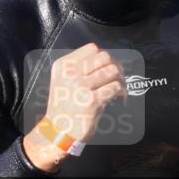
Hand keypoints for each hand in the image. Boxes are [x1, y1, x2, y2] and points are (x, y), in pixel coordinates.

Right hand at [22, 43, 126, 171]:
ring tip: (118, 88)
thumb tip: (109, 61)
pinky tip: (117, 98)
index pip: (91, 48)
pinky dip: (120, 92)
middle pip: (104, 57)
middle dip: (115, 66)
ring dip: (119, 79)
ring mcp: (80, 87)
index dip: (104, 56)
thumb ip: (80, 68)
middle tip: (116, 77)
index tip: (108, 66)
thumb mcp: (64, 80)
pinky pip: (114, 87)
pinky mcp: (91, 101)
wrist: (58, 130)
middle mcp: (70, 73)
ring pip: (111, 71)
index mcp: (63, 65)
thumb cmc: (64, 105)